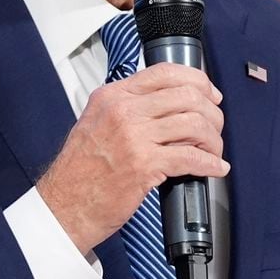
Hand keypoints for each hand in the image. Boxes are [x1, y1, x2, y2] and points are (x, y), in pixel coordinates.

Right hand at [37, 62, 227, 254]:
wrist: (65, 205)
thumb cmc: (79, 171)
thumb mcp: (96, 122)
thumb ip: (126, 108)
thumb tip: (166, 104)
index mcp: (112, 96)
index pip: (164, 72)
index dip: (197, 80)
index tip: (209, 93)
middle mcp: (123, 110)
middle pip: (186, 95)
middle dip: (211, 112)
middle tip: (215, 126)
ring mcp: (133, 136)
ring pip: (194, 123)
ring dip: (213, 139)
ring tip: (213, 150)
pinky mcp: (144, 165)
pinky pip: (191, 157)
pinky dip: (210, 163)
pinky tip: (214, 168)